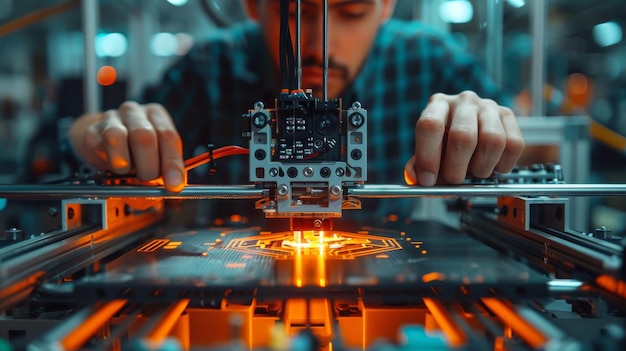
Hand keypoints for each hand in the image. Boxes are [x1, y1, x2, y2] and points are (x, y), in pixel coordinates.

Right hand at [69, 101, 185, 191]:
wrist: (102, 139)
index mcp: (157, 117)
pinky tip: (110, 164)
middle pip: (144, 137)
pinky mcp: (92, 130)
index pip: (168, 137)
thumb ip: (158, 181)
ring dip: (123, 164)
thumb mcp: (155, 162)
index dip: (172, 163)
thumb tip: (149, 199)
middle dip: (148, 168)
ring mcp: (111, 118)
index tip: (173, 185)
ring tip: (126, 171)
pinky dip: (105, 161)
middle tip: (146, 181)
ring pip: (117, 137)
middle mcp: (135, 113)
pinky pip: (97, 146)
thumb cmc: (135, 151)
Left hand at [404, 91, 524, 185]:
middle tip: (454, 180)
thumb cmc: (446, 142)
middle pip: (463, 136)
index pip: (430, 126)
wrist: (475, 129)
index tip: (427, 180)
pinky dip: (503, 165)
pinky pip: (514, 145)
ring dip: (482, 167)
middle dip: (457, 168)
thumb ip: (418, 165)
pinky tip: (492, 165)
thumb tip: (416, 177)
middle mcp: (464, 101)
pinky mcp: (508, 116)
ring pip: (492, 141)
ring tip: (474, 171)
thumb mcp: (428, 150)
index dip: (428, 157)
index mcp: (437, 105)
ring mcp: (489, 106)